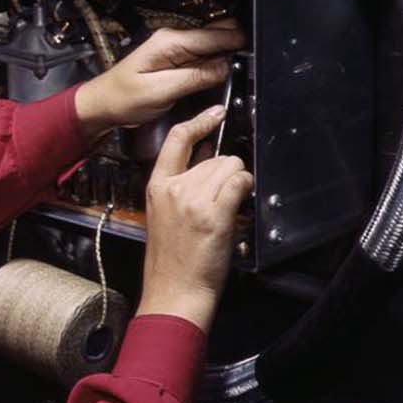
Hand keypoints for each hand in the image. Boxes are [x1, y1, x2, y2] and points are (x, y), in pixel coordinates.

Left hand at [73, 20, 245, 140]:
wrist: (103, 104)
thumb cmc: (124, 98)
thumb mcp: (160, 90)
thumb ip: (194, 77)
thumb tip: (224, 68)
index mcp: (171, 42)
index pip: (213, 36)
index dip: (236, 43)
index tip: (255, 52)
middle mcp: (175, 40)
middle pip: (216, 35)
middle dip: (235, 47)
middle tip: (252, 65)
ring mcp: (176, 49)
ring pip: (212, 46)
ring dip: (227, 56)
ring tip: (242, 70)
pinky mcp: (177, 61)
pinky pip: (204, 57)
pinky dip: (216, 64)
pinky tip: (223, 74)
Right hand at [136, 104, 254, 332]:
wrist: (174, 290)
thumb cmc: (172, 260)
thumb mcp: (164, 214)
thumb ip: (181, 184)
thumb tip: (207, 155)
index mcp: (157, 186)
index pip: (177, 139)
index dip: (199, 121)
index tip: (216, 112)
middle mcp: (174, 188)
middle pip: (215, 156)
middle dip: (226, 172)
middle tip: (223, 200)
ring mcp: (194, 199)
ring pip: (231, 166)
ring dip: (237, 182)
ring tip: (228, 208)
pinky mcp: (214, 213)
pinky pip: (240, 181)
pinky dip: (246, 188)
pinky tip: (239, 204)